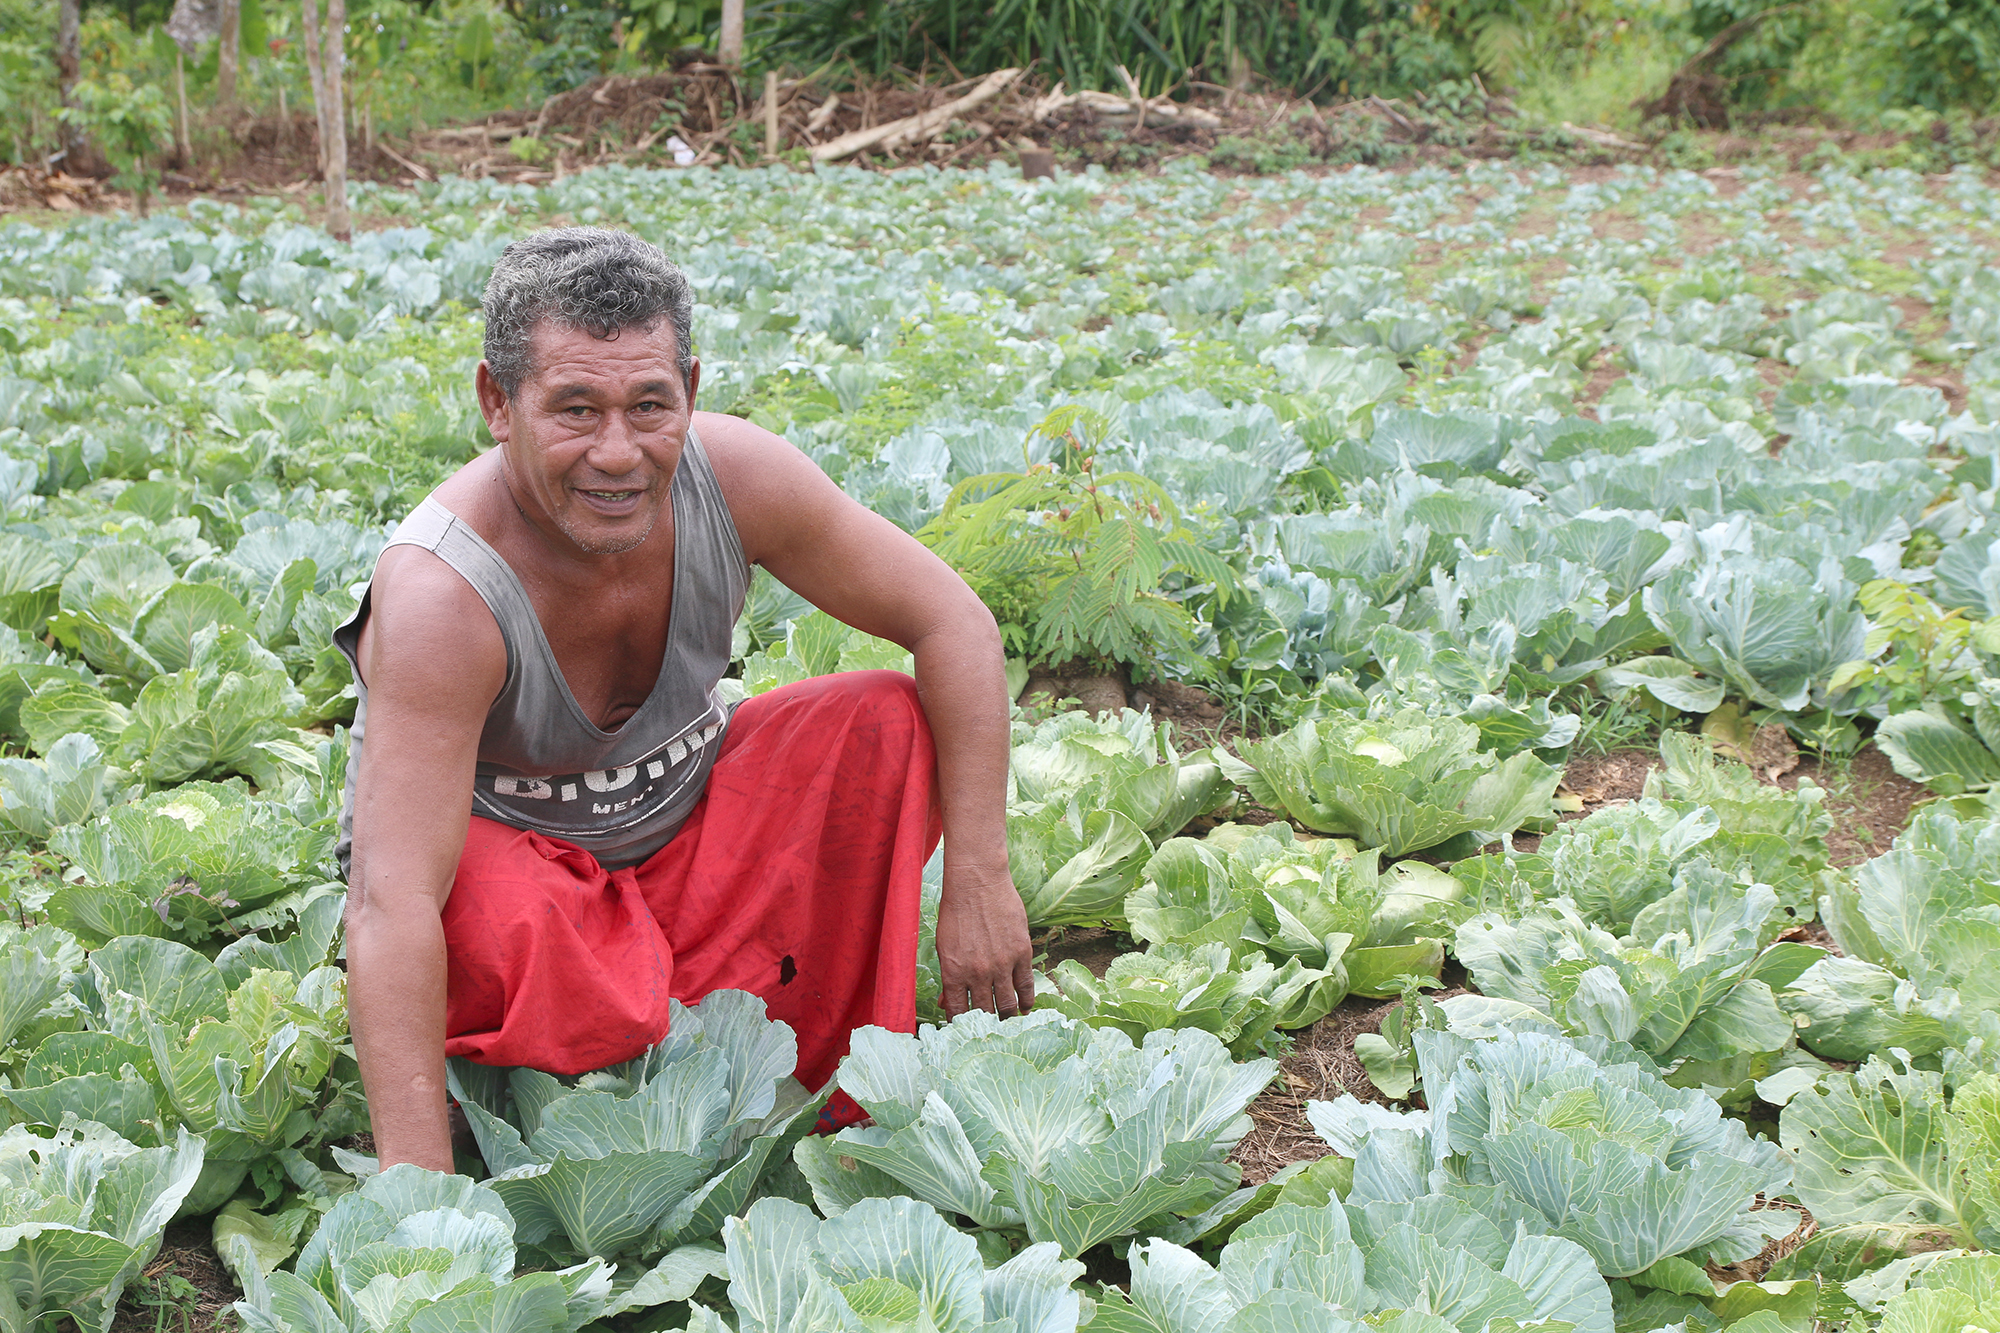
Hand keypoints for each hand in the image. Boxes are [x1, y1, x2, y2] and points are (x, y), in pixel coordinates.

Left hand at [935, 861, 1034, 1018]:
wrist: (977, 883)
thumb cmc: (955, 912)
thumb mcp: (943, 946)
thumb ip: (949, 976)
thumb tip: (948, 1002)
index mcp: (953, 972)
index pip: (957, 1012)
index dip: (962, 1025)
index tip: (966, 1030)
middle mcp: (977, 973)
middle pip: (984, 1012)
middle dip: (986, 1025)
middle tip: (989, 1029)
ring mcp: (1002, 964)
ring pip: (1008, 1005)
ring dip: (1007, 1017)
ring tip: (1008, 1022)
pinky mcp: (1021, 953)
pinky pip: (1027, 986)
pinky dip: (1026, 1001)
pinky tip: (1025, 1007)